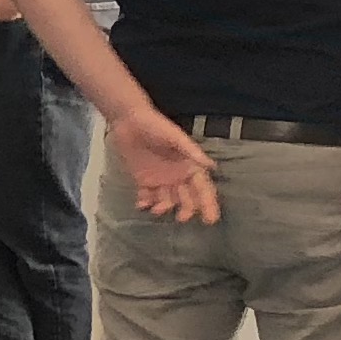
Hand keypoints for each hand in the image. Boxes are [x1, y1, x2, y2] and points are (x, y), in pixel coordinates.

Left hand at [107, 103, 221, 223]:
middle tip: (182, 218)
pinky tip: (141, 205)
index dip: (208, 203)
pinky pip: (147, 197)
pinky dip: (145, 203)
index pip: (202, 188)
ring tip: (157, 209)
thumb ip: (192, 151)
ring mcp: (160, 179)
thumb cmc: (156, 125)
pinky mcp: (143, 180)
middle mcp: (177, 175)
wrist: (128, 121)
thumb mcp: (175, 137)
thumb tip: (212, 166)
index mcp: (188, 165)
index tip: (211, 219)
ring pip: (167, 200)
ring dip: (164, 207)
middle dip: (188, 210)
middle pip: (187, 198)